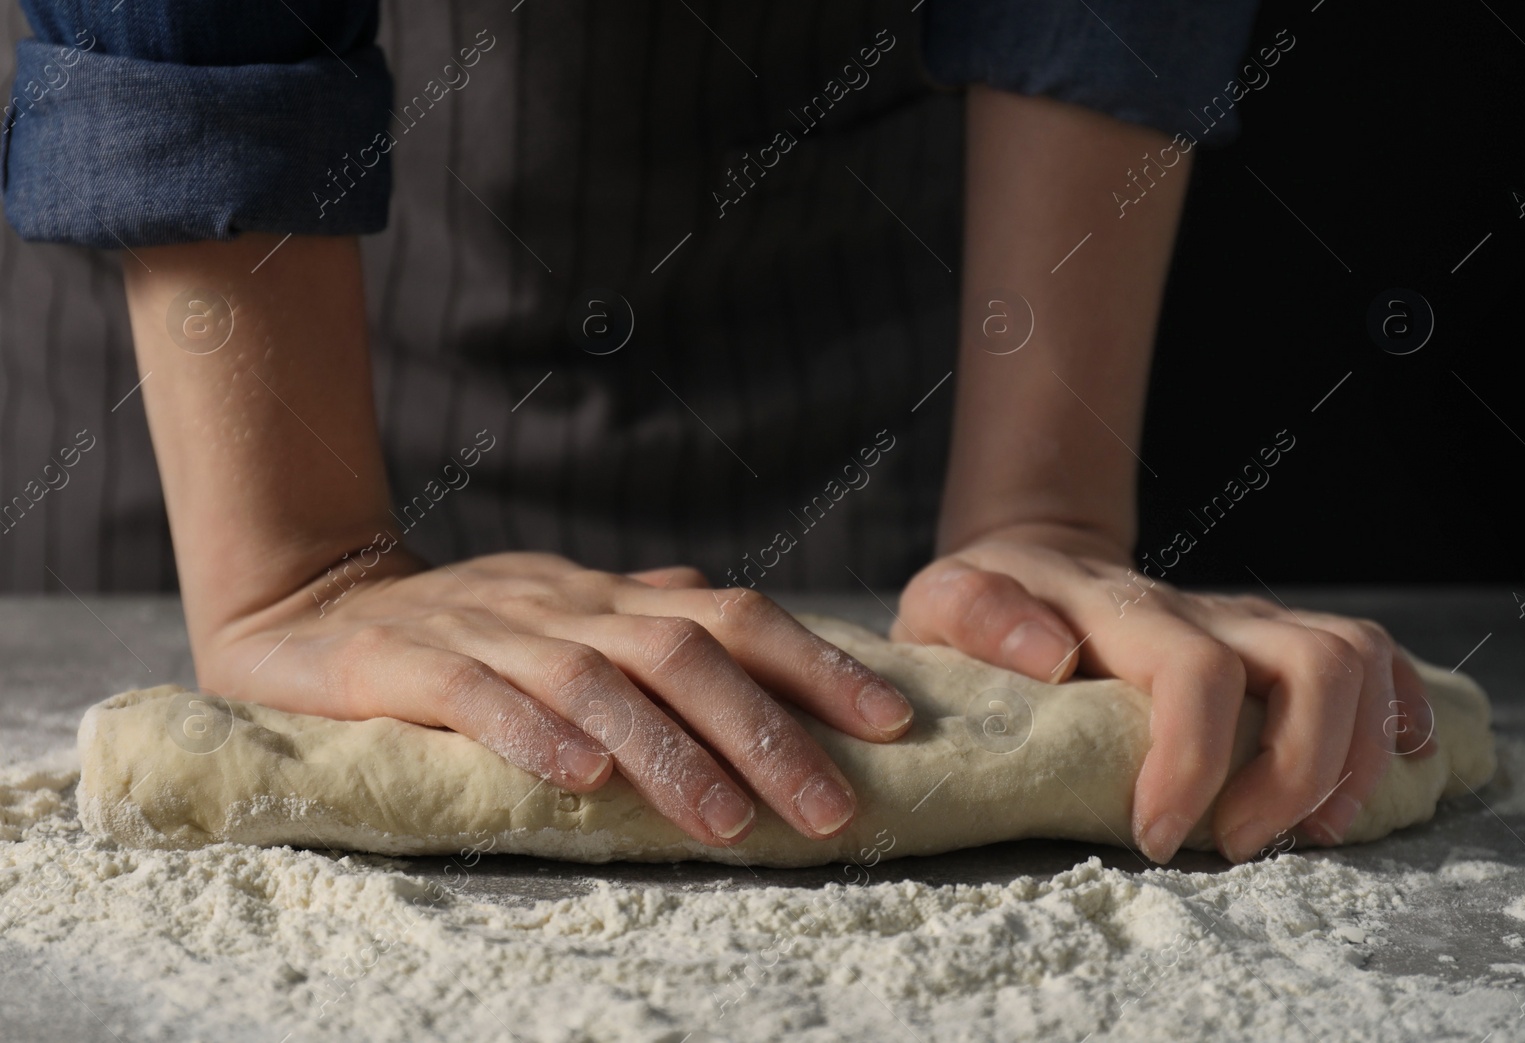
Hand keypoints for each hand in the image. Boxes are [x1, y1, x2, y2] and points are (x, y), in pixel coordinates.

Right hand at [202, 551, 913, 846]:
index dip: (817, 664)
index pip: (733, 618)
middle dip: (766, 730)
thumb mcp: (565, 623)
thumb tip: (744, 637)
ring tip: (725, 821)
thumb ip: (645, 628)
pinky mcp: (400, 663)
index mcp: (608, 598)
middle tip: (830, 808)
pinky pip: (472, 695)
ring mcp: (484, 627)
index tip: (894, 722)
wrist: (307, 603)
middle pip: (683, 651)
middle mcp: (562, 604)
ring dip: (667, 750)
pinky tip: (580, 781)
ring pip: (592, 678)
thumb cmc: (460, 632)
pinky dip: (532, 732)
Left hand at [893, 522, 1435, 863]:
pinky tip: (1387, 768)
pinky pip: (1374, 658)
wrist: (1034, 558)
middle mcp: (1205, 611)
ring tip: (1311, 829)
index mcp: (1125, 611)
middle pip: (1315, 663)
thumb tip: (1053, 655)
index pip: (1196, 675)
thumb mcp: (945, 599)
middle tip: (1239, 846)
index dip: (1194, 764)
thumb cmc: (985, 602)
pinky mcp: (1276, 641)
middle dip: (1299, 772)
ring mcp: (1249, 623)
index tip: (1154, 839)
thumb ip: (977, 616)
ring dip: (1359, 756)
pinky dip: (1397, 717)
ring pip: (1359, 658)